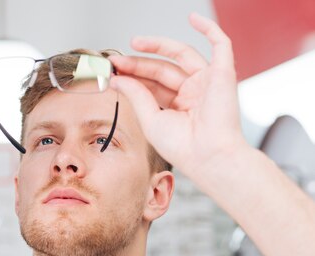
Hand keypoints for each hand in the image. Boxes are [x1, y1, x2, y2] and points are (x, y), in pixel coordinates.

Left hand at [108, 13, 247, 176]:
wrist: (207, 155)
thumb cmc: (183, 147)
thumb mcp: (150, 119)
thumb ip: (136, 95)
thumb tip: (118, 79)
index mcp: (177, 107)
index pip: (152, 85)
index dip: (133, 76)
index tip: (113, 71)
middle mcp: (193, 93)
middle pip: (162, 69)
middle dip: (139, 63)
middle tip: (117, 60)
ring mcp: (207, 82)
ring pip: (181, 55)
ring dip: (159, 46)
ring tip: (135, 43)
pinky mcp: (223, 73)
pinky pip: (220, 44)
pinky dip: (209, 29)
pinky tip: (193, 18)